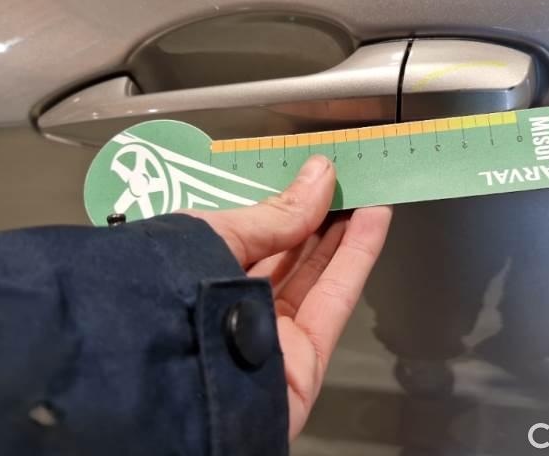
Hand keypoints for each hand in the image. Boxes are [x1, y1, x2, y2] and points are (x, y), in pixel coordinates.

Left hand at [181, 155, 390, 438]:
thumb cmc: (175, 292)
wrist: (174, 374)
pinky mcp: (305, 361)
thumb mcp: (216, 235)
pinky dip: (357, 258)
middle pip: (286, 257)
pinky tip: (374, 219)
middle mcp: (233, 306)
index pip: (250, 236)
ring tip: (366, 190)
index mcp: (199, 276)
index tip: (314, 175)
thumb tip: (320, 175)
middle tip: (346, 179)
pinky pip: (334, 300)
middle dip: (317, 217)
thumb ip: (275, 214)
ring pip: (314, 276)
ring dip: (343, 232)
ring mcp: (271, 336)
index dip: (284, 206)